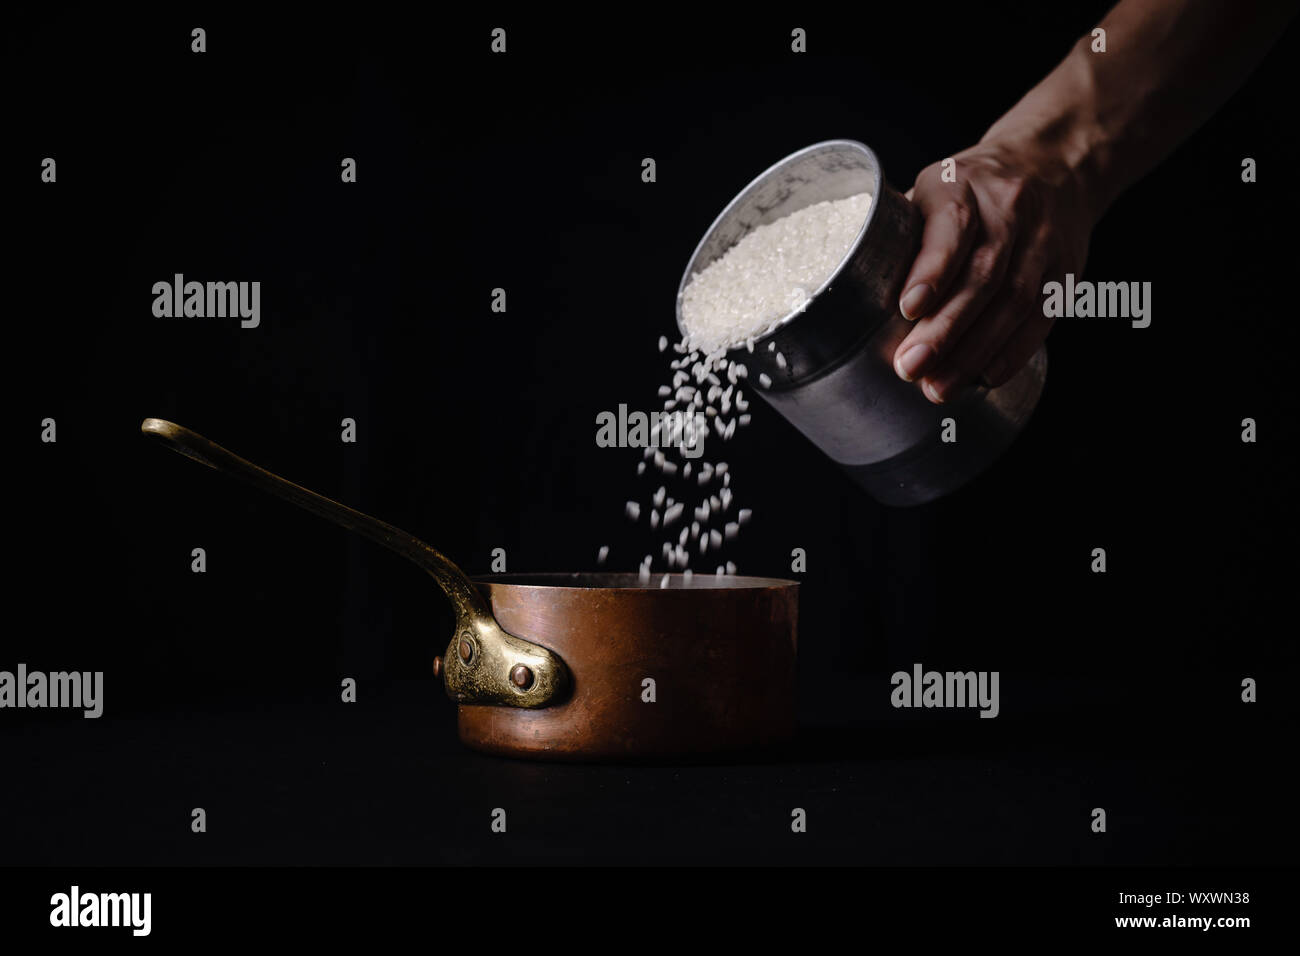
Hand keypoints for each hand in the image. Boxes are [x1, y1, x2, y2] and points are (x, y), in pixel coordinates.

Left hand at [892, 141, 1092, 402]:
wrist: (1054, 163)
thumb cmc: (971, 188)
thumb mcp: (930, 190)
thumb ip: (901, 236)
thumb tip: (853, 294)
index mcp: (962, 182)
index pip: (952, 225)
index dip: (932, 269)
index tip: (908, 309)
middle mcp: (1009, 207)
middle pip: (983, 274)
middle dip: (945, 329)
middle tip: (910, 368)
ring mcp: (1044, 239)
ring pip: (1014, 302)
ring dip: (974, 352)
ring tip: (939, 386)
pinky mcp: (1065, 270)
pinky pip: (1042, 317)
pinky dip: (1012, 352)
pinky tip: (984, 377)